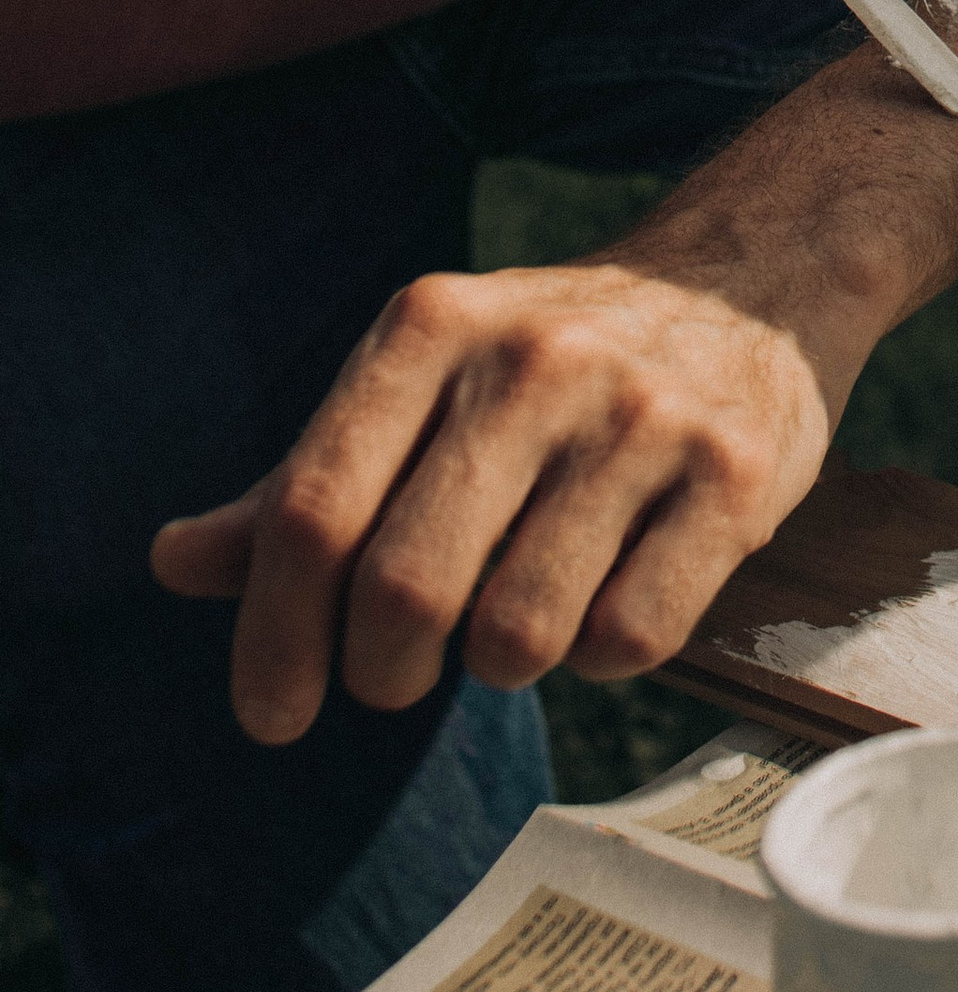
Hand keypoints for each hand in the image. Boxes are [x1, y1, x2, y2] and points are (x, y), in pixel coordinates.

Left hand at [150, 249, 838, 738]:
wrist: (750, 277)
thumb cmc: (550, 360)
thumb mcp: (423, 378)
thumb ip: (305, 476)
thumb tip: (172, 563)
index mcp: (433, 326)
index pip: (312, 512)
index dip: (273, 636)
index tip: (272, 713)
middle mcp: (538, 359)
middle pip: (404, 587)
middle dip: (381, 671)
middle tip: (393, 678)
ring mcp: (642, 416)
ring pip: (519, 634)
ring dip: (500, 664)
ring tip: (517, 616)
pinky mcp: (735, 473)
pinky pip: (633, 639)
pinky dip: (603, 656)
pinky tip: (609, 597)